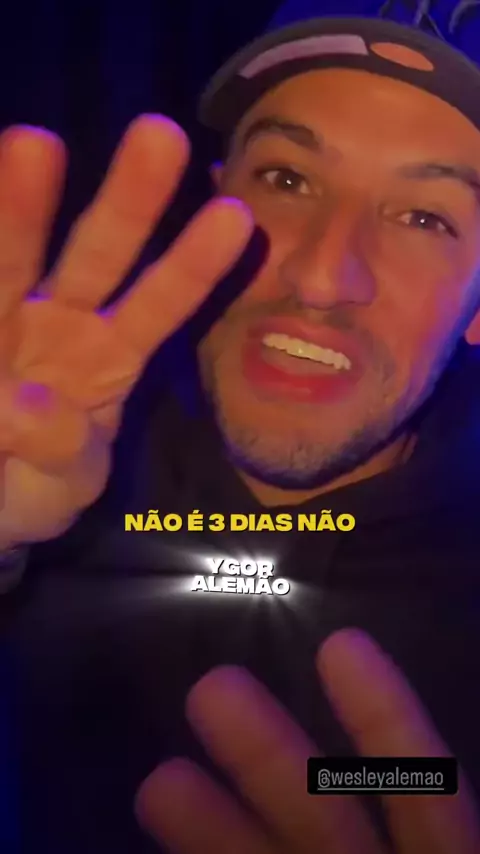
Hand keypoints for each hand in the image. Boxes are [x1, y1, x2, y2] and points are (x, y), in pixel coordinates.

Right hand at [0, 117, 251, 546]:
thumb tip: (30, 404)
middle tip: (162, 136)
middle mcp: (59, 323)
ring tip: (33, 143)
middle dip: (129, 201)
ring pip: (13, 256)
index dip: (194, 265)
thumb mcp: (56, 490)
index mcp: (107, 358)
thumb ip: (59, 456)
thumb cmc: (27, 488)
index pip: (159, 304)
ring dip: (20, 205)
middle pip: (97, 255)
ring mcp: (3, 318)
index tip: (236, 215)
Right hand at [135, 629, 479, 852]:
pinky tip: (157, 842)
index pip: (418, 776)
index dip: (382, 712)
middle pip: (324, 813)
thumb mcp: (465, 845)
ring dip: (216, 830)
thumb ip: (437, 791)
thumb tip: (388, 694)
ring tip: (156, 783)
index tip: (340, 645)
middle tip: (211, 687)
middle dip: (268, 755)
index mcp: (450, 851)